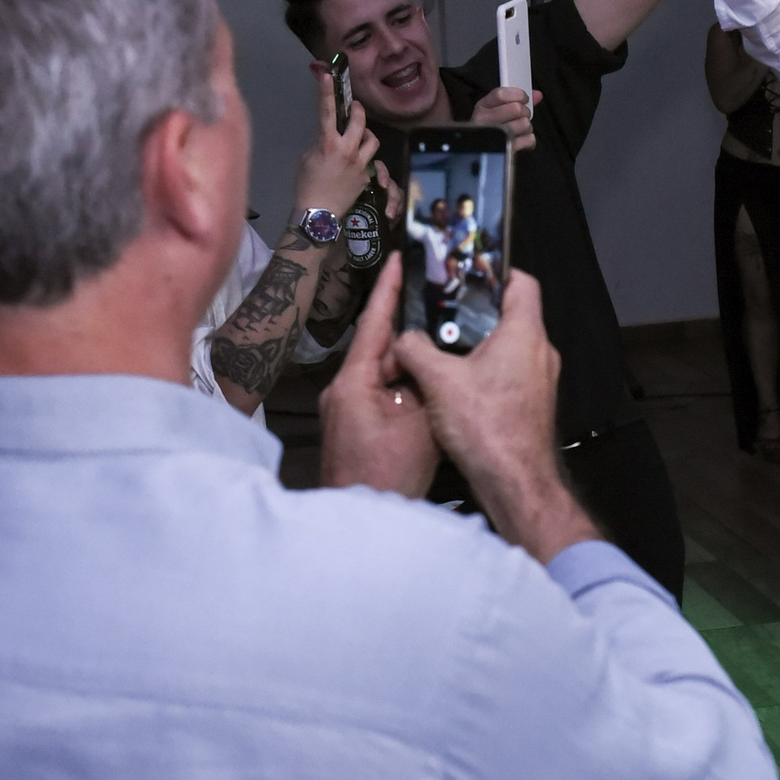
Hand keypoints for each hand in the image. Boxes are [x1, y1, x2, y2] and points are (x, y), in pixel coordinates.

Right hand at [293, 62, 380, 217]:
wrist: (320, 214)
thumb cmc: (307, 185)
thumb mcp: (307, 158)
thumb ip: (321, 143)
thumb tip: (330, 136)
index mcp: (328, 144)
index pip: (328, 111)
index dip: (327, 91)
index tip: (328, 75)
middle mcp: (348, 150)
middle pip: (361, 121)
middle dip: (358, 110)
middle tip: (354, 108)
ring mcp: (361, 164)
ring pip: (373, 140)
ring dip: (367, 134)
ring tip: (359, 135)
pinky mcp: (367, 177)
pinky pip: (371, 160)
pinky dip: (364, 157)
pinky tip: (355, 163)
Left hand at [319, 255, 435, 496]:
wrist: (363, 518)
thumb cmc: (386, 477)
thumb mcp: (421, 423)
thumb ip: (425, 384)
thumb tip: (427, 362)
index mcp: (355, 382)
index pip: (375, 324)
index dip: (388, 291)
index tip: (399, 261)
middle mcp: (342, 390)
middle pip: (379, 347)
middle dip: (407, 330)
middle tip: (432, 304)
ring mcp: (344, 410)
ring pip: (380, 372)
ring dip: (406, 362)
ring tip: (436, 348)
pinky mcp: (351, 427)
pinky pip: (378, 393)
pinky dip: (400, 386)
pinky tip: (423, 388)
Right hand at [393, 272, 599, 558]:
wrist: (515, 481)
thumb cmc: (486, 427)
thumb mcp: (437, 380)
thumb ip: (415, 349)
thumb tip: (403, 340)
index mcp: (524, 333)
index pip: (521, 282)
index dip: (496, 271)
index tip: (469, 272)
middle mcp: (540, 352)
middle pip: (512, 314)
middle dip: (478, 312)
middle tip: (444, 312)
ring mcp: (541, 380)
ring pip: (510, 347)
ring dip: (479, 345)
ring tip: (443, 348)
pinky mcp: (533, 404)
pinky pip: (510, 374)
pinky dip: (486, 372)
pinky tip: (456, 385)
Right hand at [470, 85, 541, 153]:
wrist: (485, 153)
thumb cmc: (492, 130)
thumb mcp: (497, 110)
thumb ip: (518, 100)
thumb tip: (537, 95)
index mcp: (483, 107)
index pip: (501, 94)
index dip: (518, 95)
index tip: (524, 98)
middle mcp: (485, 120)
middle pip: (516, 109)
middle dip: (524, 112)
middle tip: (521, 117)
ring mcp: (495, 135)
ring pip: (524, 124)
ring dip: (527, 127)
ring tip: (519, 130)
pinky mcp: (506, 149)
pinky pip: (529, 139)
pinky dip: (529, 140)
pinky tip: (520, 140)